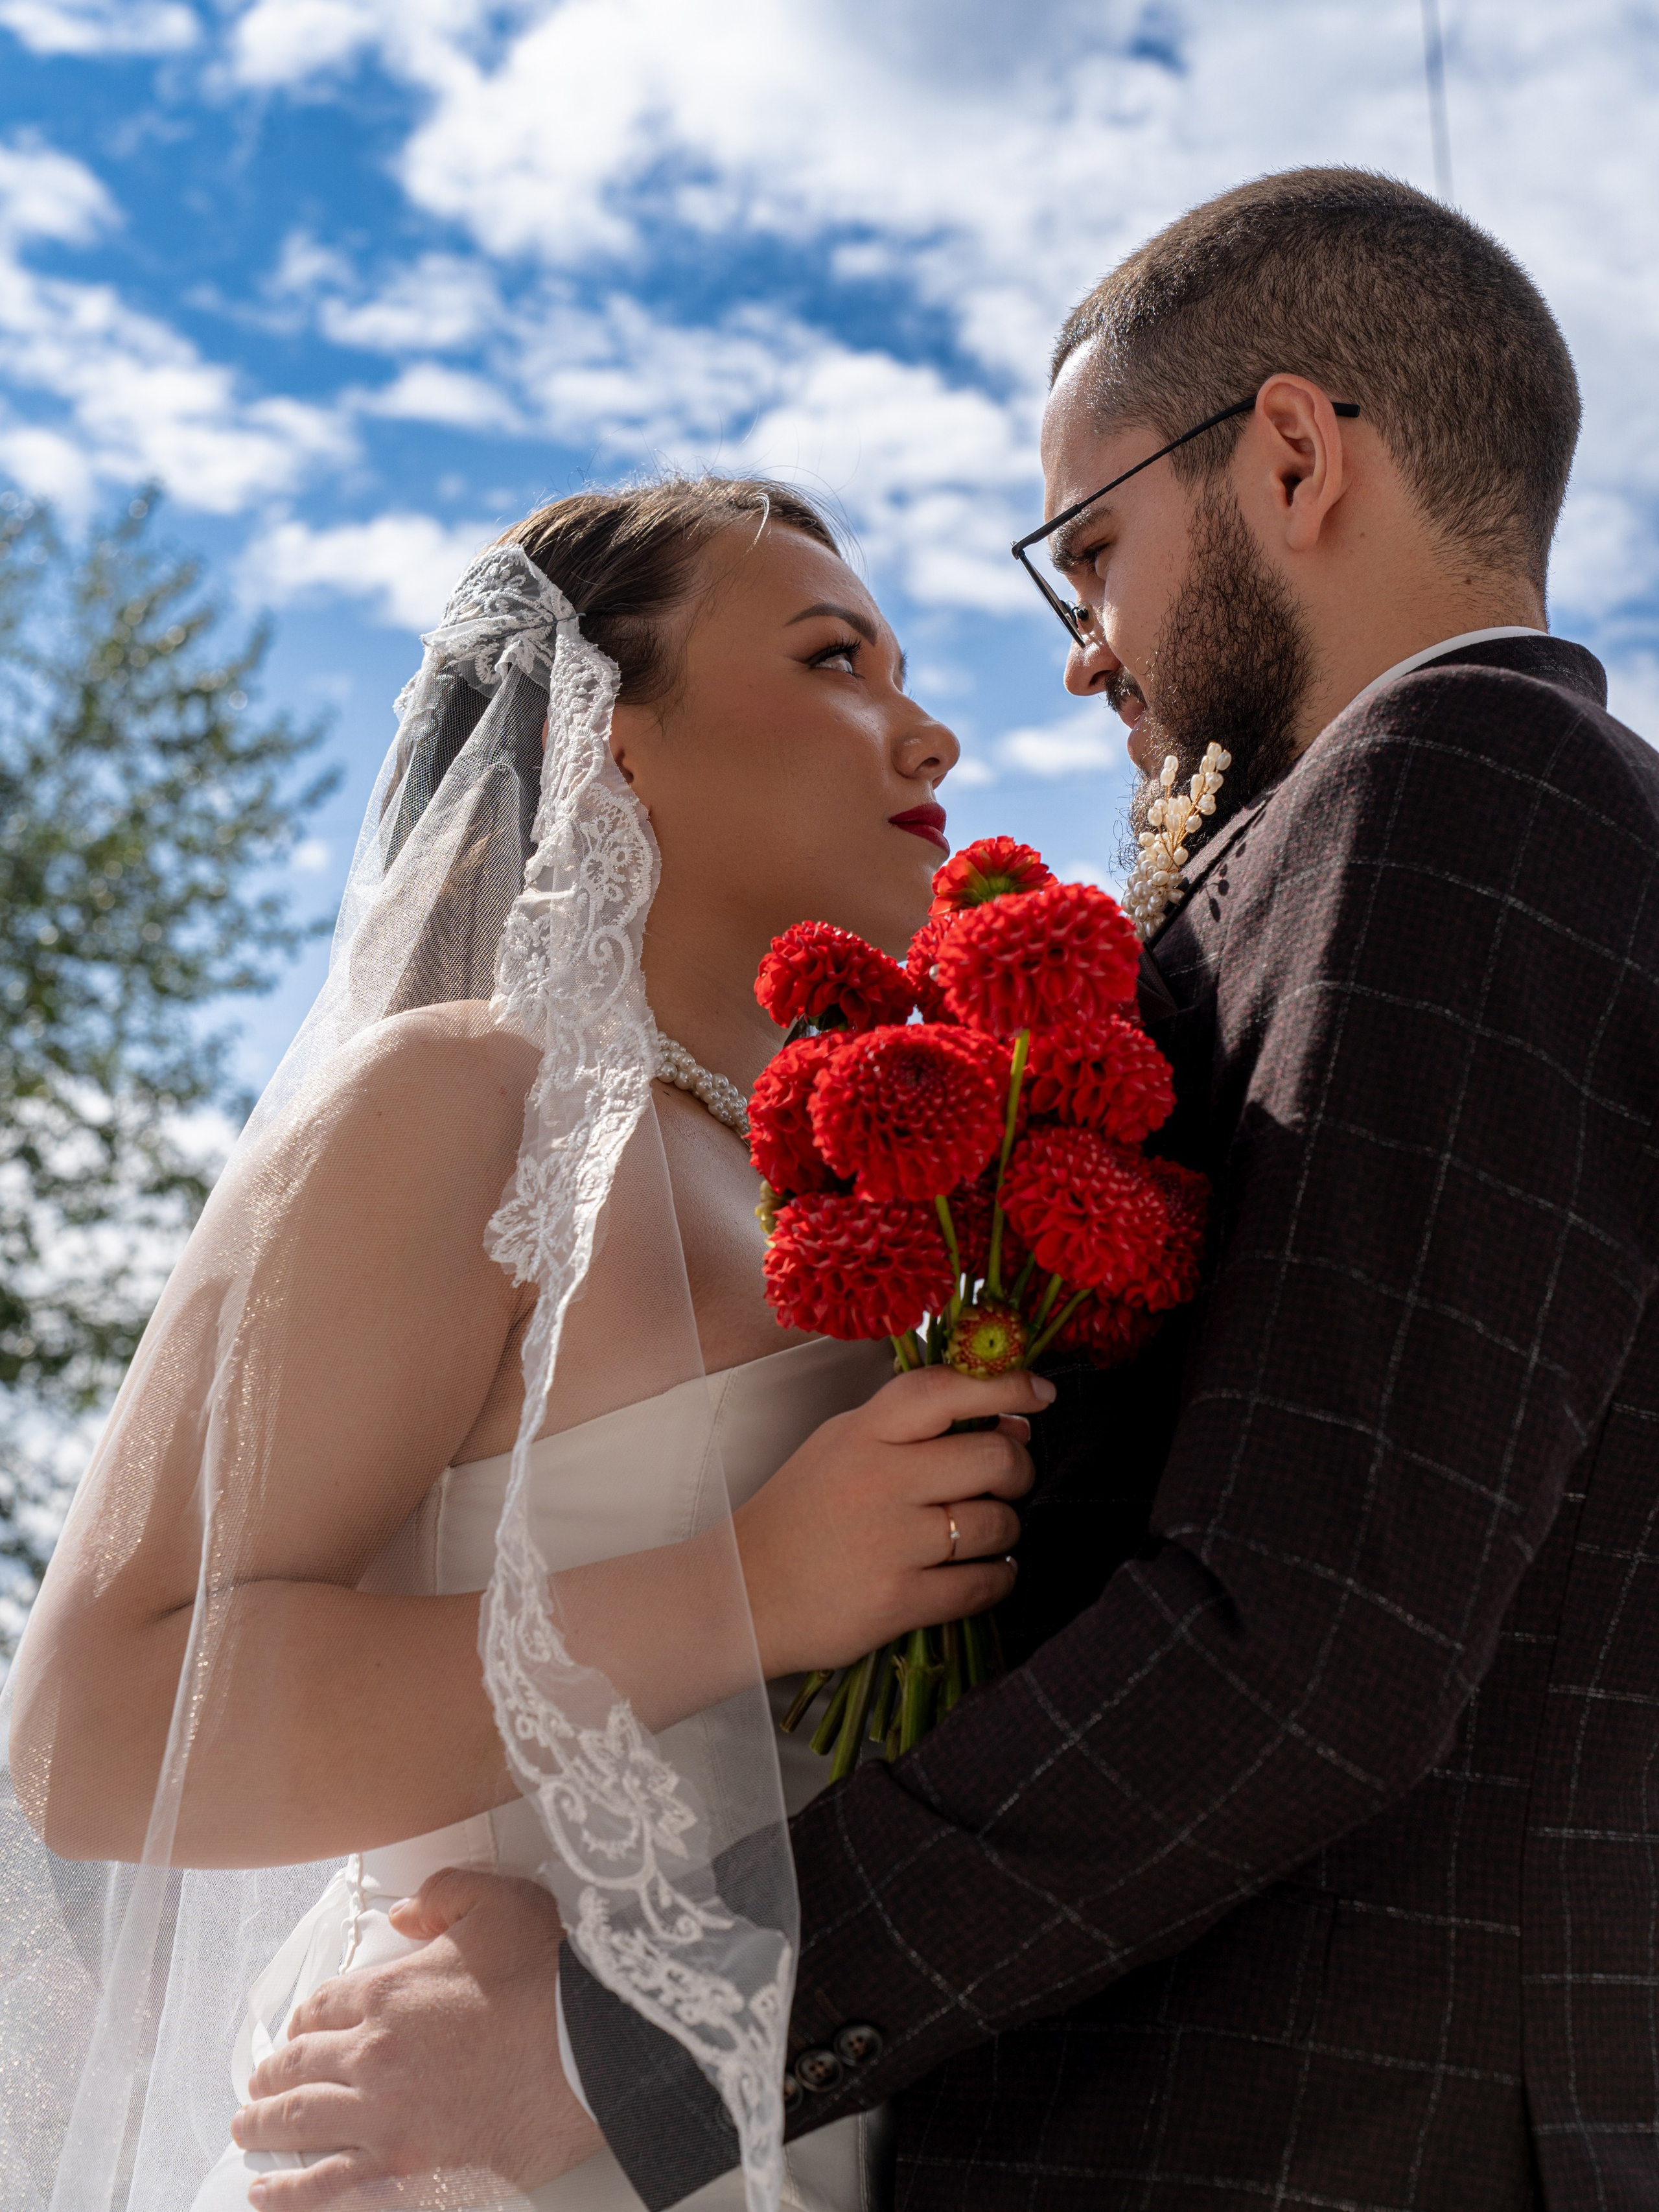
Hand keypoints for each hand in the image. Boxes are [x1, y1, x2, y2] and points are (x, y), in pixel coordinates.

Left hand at [231, 1867, 601, 2208]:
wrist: (591, 2050)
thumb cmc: (550, 1980)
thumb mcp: (499, 1903)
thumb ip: (443, 1895)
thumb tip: (405, 1913)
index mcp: (389, 1994)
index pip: (320, 2008)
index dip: (302, 2021)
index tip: (297, 2033)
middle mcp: (374, 2057)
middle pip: (299, 2068)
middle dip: (271, 2076)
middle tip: (259, 2084)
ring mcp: (387, 2119)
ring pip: (301, 2125)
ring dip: (264, 2127)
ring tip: (247, 2131)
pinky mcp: (409, 2171)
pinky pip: (329, 2189)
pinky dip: (289, 2194)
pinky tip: (266, 2193)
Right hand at [735, 1363, 1051, 1677]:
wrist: (740, 1595)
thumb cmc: (798, 1517)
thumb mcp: (842, 1447)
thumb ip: (912, 1429)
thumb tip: (1008, 1419)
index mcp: (864, 1432)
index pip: (947, 1389)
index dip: (1006, 1385)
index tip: (1040, 1394)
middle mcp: (879, 1479)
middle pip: (993, 1457)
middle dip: (1019, 1469)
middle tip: (1009, 1481)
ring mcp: (890, 1542)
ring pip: (996, 1524)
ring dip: (1006, 1530)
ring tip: (984, 1534)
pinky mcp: (899, 1600)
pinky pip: (984, 1583)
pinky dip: (998, 1578)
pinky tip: (983, 1574)